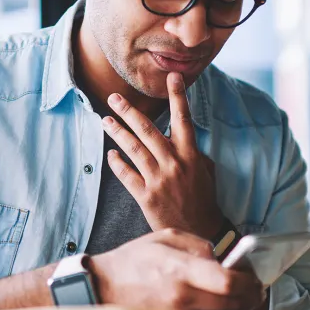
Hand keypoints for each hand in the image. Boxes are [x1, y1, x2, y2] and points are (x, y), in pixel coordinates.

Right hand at [89, 229, 264, 309]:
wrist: (106, 285)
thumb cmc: (135, 259)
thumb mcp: (167, 237)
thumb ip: (199, 246)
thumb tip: (222, 259)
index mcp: (181, 270)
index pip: (227, 282)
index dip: (249, 282)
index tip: (254, 277)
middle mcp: (182, 297)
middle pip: (232, 304)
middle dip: (250, 297)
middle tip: (255, 288)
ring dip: (239, 309)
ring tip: (242, 296)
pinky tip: (223, 307)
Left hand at [102, 72, 222, 238]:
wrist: (202, 232)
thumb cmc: (203, 200)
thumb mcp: (204, 171)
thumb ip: (191, 152)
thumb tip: (177, 137)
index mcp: (190, 154)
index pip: (183, 119)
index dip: (178, 97)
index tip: (173, 77)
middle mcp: (174, 163)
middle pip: (148, 130)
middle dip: (129, 112)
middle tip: (114, 97)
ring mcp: (159, 179)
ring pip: (133, 149)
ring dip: (117, 133)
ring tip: (105, 120)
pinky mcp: (146, 196)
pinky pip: (127, 175)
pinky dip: (117, 163)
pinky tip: (110, 155)